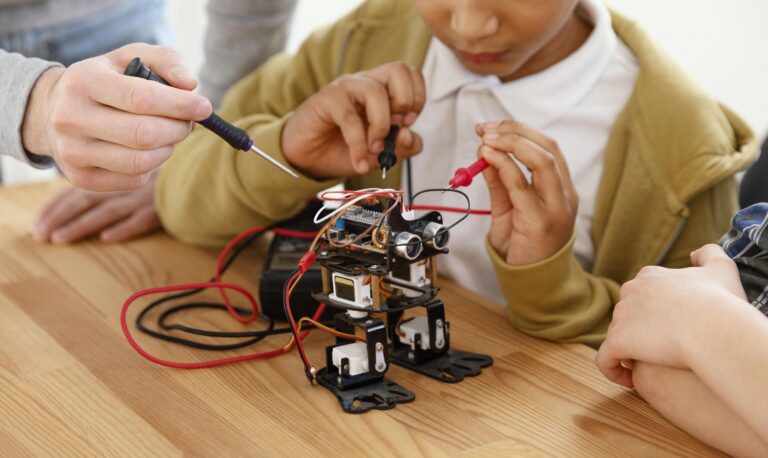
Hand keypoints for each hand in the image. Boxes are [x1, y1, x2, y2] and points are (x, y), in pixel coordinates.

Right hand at [21, 43, 212, 190]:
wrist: (53, 110)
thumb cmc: (106, 80)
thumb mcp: (130, 57)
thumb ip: (165, 61)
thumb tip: (191, 84)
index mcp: (83, 81)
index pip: (140, 98)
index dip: (180, 105)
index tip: (204, 107)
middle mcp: (70, 117)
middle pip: (144, 135)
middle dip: (178, 129)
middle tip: (188, 123)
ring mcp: (72, 152)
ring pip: (141, 162)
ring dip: (168, 149)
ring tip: (169, 135)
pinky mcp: (81, 178)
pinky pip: (134, 180)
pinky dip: (152, 166)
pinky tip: (149, 150)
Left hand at [33, 171, 159, 243]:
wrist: (200, 171)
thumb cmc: (166, 176)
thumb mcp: (136, 176)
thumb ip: (114, 185)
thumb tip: (82, 208)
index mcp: (116, 176)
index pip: (79, 189)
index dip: (56, 206)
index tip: (39, 222)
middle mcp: (126, 186)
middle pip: (87, 199)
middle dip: (60, 217)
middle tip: (41, 235)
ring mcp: (144, 198)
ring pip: (108, 211)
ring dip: (82, 225)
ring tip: (61, 239)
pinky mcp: (164, 209)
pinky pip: (143, 219)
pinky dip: (125, 228)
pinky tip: (108, 238)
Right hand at [281, 62, 425, 178]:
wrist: (308, 158)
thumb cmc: (343, 148)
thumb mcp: (381, 153)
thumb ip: (402, 147)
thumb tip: (409, 135)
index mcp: (381, 89)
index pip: (410, 74)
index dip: (417, 98)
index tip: (408, 123)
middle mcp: (365, 82)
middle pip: (398, 69)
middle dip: (405, 101)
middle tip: (397, 127)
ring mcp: (345, 88)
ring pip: (375, 92)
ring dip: (381, 126)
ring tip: (374, 149)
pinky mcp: (326, 99)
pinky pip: (349, 118)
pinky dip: (358, 145)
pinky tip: (359, 163)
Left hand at [476, 120, 577, 264]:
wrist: (532, 283)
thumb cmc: (522, 246)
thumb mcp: (507, 207)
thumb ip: (499, 182)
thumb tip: (484, 152)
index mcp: (560, 188)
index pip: (547, 146)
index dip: (519, 130)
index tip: (491, 126)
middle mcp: (564, 194)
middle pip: (547, 148)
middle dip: (514, 132)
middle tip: (486, 128)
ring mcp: (557, 207)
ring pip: (542, 161)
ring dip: (510, 144)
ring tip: (486, 139)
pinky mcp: (541, 221)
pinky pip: (522, 186)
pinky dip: (503, 166)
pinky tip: (487, 157)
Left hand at [596, 244, 747, 387]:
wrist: (711, 327)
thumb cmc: (720, 302)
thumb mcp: (721, 268)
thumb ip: (709, 254)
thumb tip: (695, 254)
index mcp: (649, 276)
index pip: (643, 295)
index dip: (653, 315)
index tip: (668, 332)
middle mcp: (629, 291)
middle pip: (628, 315)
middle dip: (639, 332)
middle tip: (658, 352)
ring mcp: (620, 316)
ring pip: (617, 336)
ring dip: (629, 352)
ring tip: (648, 369)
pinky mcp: (616, 340)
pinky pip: (605, 359)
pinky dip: (613, 370)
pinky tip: (630, 382)